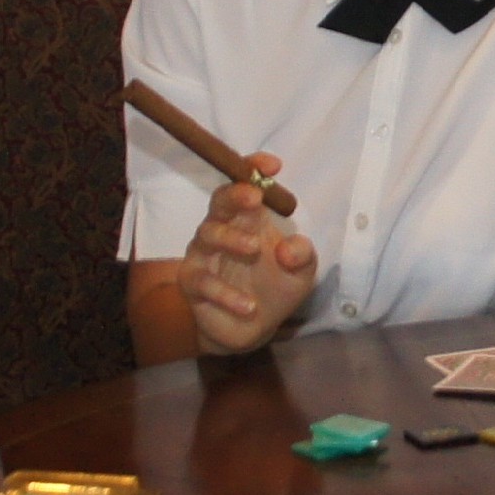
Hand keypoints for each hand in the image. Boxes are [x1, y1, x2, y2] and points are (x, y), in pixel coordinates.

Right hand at [176, 157, 317, 353]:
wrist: (253, 329)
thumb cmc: (276, 287)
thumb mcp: (300, 272)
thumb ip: (302, 256)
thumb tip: (288, 249)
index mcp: (249, 219)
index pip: (246, 185)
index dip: (254, 170)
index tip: (272, 166)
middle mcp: (223, 229)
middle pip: (220, 201)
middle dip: (235, 194)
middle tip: (254, 198)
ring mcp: (204, 254)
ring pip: (208, 234)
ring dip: (232, 239)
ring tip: (255, 250)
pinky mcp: (192, 282)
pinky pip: (203, 281)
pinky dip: (225, 293)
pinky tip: (249, 305)